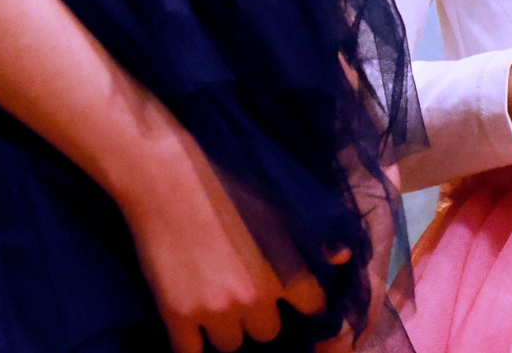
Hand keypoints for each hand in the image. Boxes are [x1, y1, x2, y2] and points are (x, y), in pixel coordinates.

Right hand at [118, 123, 342, 352]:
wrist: (167, 175)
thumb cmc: (226, 178)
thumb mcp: (278, 202)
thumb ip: (313, 236)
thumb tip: (344, 258)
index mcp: (285, 269)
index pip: (312, 309)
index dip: (303, 304)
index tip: (294, 299)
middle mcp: (255, 297)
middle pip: (268, 332)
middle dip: (259, 316)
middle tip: (245, 291)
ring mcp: (216, 310)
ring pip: (231, 345)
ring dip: (227, 328)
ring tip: (216, 299)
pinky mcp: (178, 316)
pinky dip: (192, 342)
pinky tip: (191, 322)